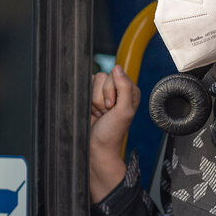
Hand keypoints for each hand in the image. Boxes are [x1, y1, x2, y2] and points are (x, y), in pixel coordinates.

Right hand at [89, 67, 136, 199]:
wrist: (97, 148)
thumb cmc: (112, 133)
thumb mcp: (124, 110)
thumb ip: (124, 87)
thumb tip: (117, 67)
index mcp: (130, 91)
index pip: (116, 75)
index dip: (111, 91)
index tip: (113, 108)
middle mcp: (119, 90)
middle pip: (103, 77)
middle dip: (101, 97)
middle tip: (106, 112)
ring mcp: (104, 93)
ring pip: (92, 82)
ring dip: (94, 101)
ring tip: (100, 113)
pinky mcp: (92, 97)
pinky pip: (85, 88)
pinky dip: (86, 101)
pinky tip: (93, 112)